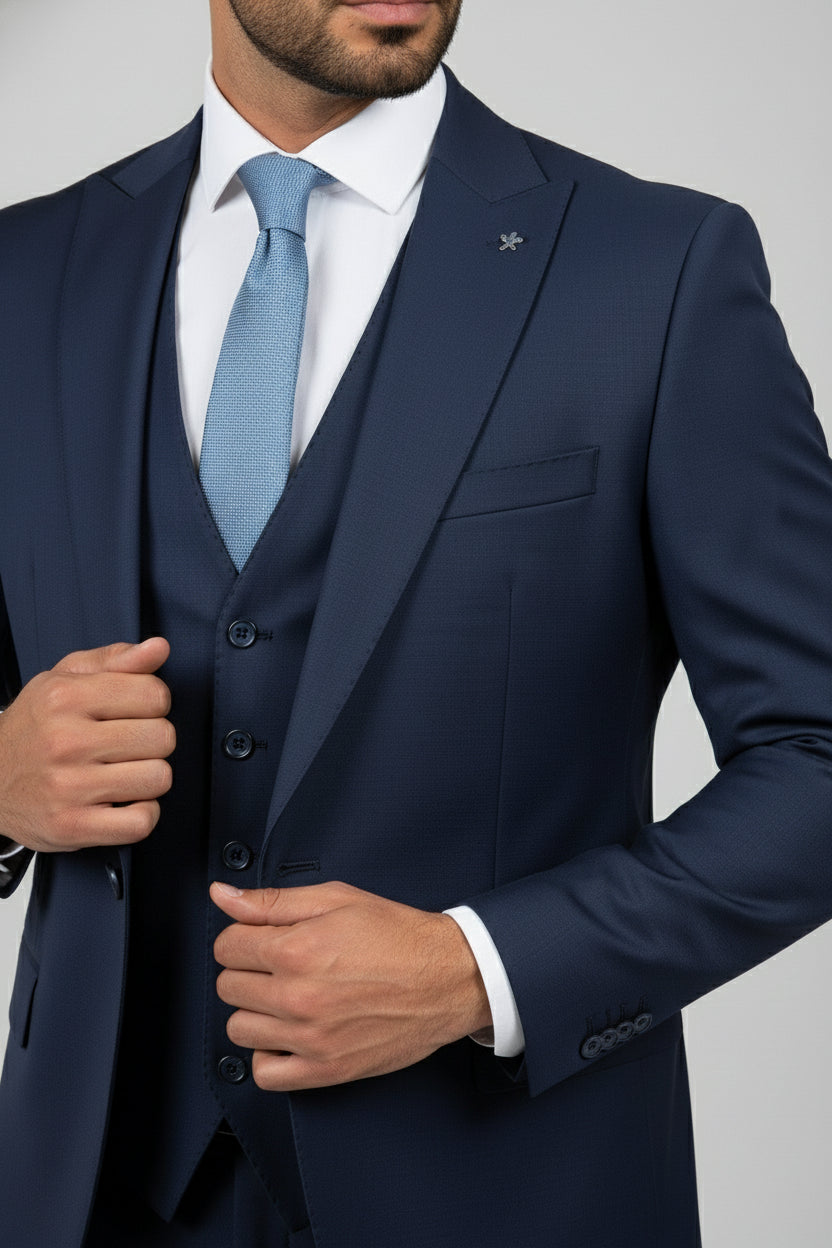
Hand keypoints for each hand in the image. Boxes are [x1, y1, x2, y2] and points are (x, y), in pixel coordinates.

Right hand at [0, 638, 174, 851]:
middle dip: (152, 741)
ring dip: (148, 778)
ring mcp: (68, 787)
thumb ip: (116, 660)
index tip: (135, 712)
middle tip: (125, 745)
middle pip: (162, 737)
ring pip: (158, 778)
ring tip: (122, 772)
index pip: (155, 695)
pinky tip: (123, 802)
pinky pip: (141, 822)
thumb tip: (159, 647)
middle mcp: (65, 740)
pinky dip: (142, 814)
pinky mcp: (72, 826)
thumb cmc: (35, 727)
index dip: (153, 704)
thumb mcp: (65, 679)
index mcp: (65, 697)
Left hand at [210, 880, 491, 1090]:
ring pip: (239, 1030)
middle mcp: (298, 996)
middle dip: (249, 971)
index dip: (243, 937)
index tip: (263, 939)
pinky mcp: (327, 1069)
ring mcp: (311, 1038)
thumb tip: (222, 895)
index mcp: (297, 949)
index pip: (226, 947)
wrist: (449, 977)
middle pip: (228, 987)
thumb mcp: (336, 899)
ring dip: (256, 1012)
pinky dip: (270, 1056)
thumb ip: (272, 901)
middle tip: (281, 965)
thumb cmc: (397, 935)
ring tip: (287, 997)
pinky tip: (290, 1034)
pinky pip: (265, 1075)